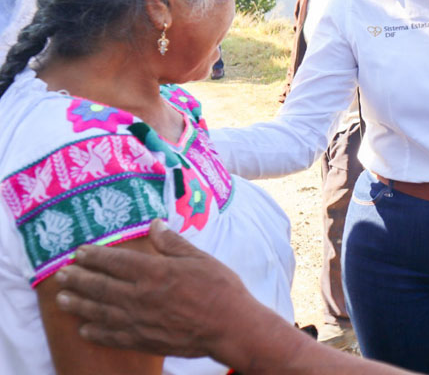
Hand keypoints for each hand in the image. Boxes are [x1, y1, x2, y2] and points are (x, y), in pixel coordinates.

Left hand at [54, 219, 255, 360]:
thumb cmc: (220, 288)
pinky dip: (96, 332)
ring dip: (79, 304)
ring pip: (101, 312)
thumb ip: (173, 243)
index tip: (79, 252)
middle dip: (79, 279)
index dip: (95, 256)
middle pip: (101, 286)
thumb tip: (155, 224)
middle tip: (61, 274)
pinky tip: (84, 328)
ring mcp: (140, 321)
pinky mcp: (144, 340)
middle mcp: (141, 296)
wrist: (231, 326)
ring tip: (62, 299)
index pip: (116, 261)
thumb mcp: (200, 258)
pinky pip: (113, 337)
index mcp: (155, 272)